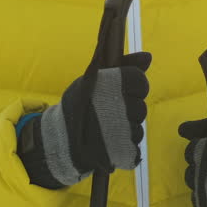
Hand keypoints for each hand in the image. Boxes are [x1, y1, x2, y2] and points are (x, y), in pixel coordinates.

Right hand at [17, 51, 150, 189]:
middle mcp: (117, 106)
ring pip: (137, 129)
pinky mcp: (123, 151)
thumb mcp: (94, 81)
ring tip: (105, 131)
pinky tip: (108, 144)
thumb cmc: (78, 107)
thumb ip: (124, 66)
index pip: (140, 82)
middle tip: (109, 115)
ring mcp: (121, 130)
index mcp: (110, 85)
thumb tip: (148, 56)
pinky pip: (135, 147)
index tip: (121, 93)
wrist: (59, 141)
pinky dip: (124, 148)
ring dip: (126, 131)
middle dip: (128, 112)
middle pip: (140, 108)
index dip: (134, 88)